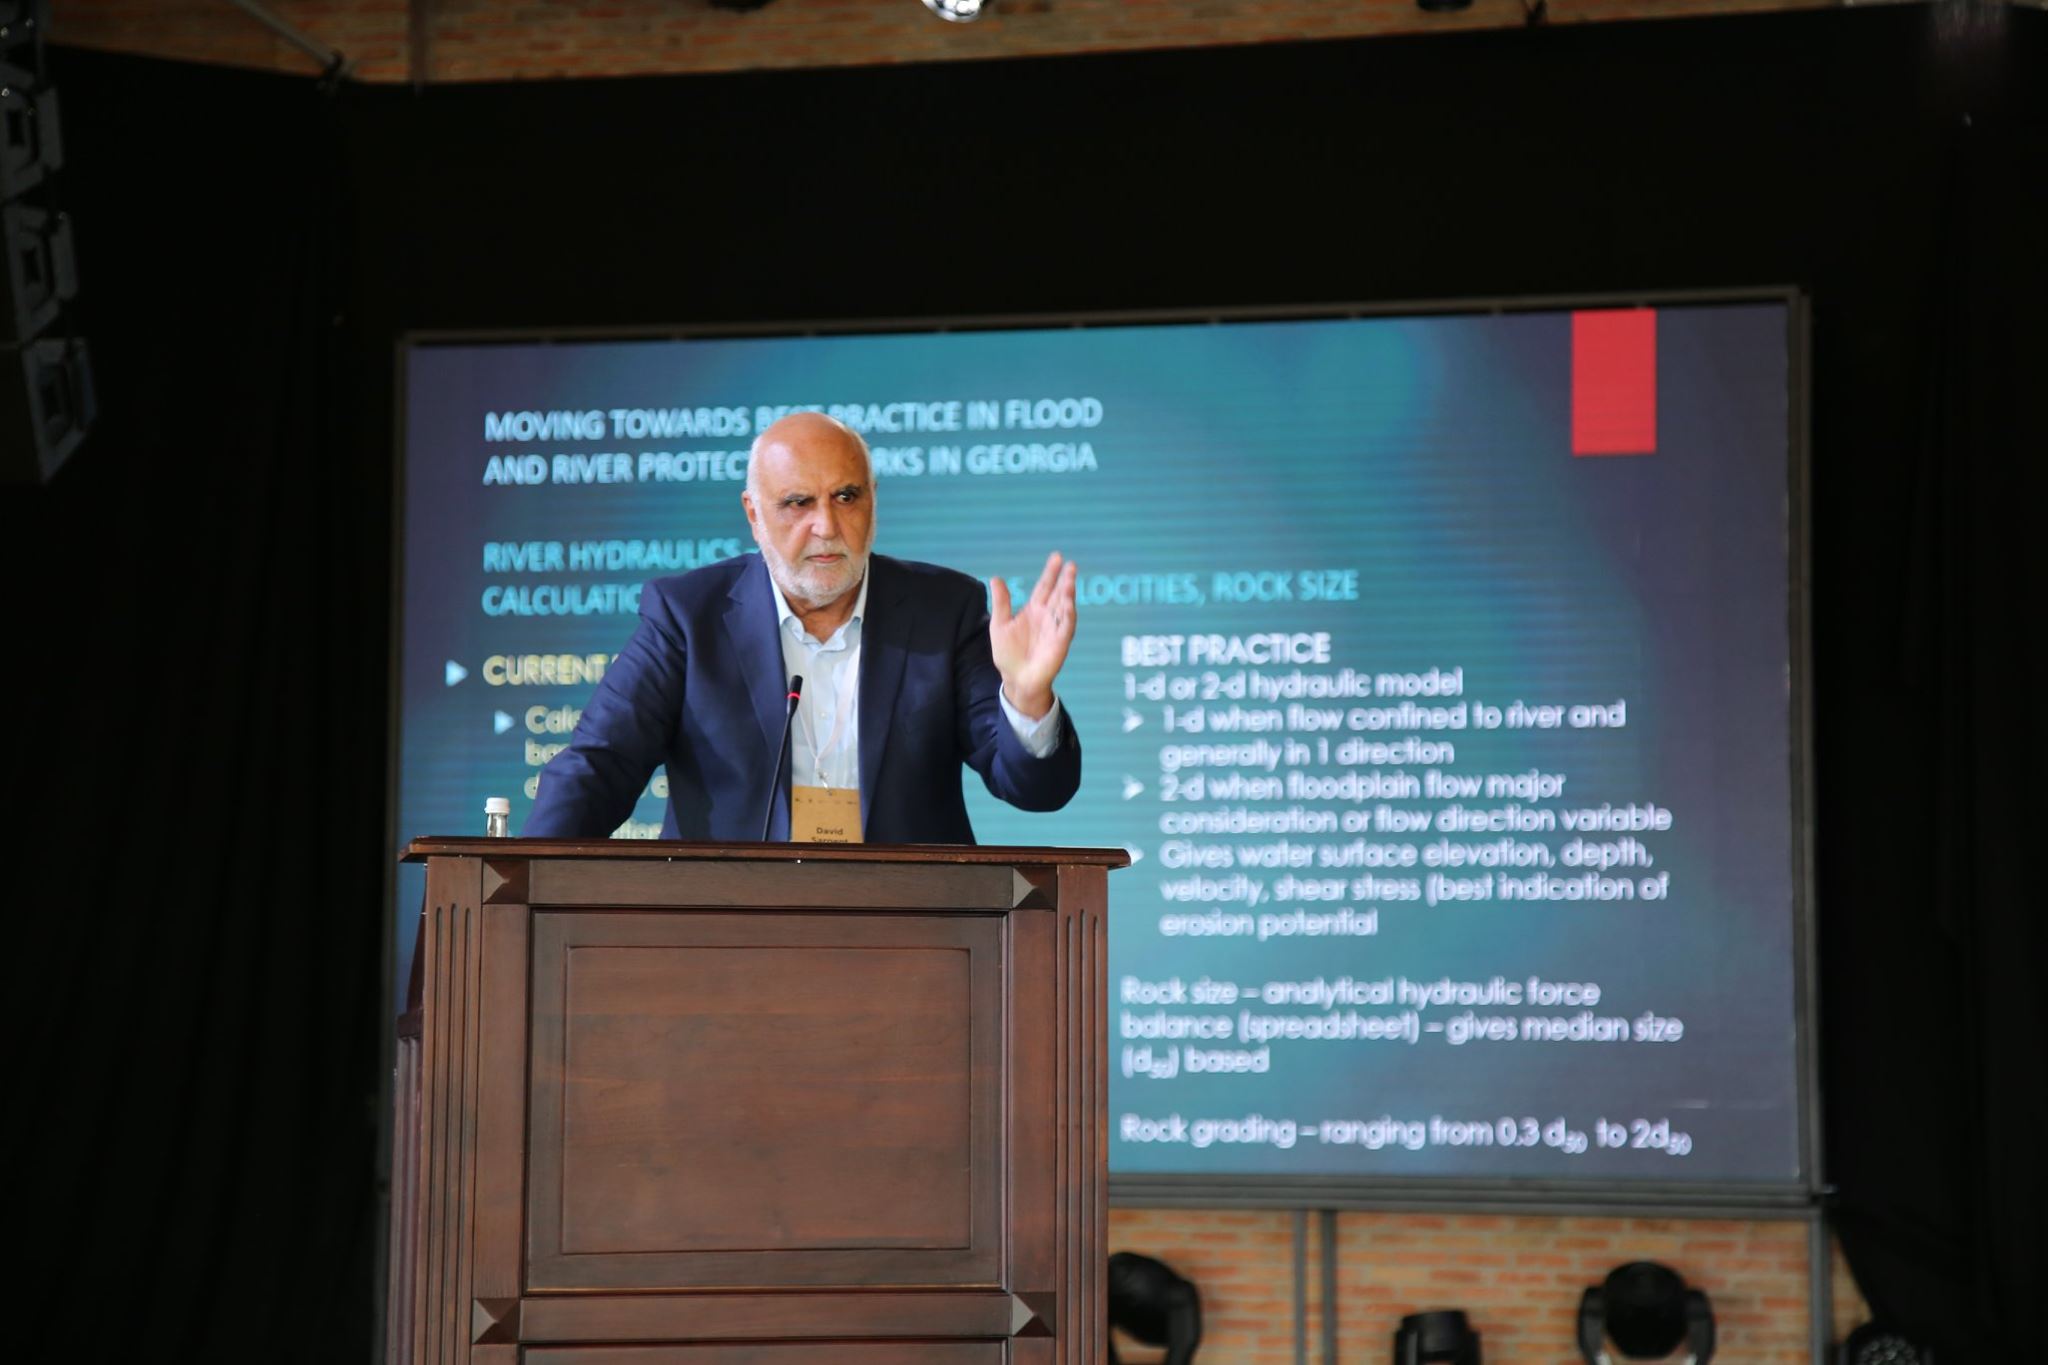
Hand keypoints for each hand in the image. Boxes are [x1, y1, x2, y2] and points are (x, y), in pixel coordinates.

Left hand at [990, 551, 1077, 720]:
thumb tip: (995, 578)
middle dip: (1064, 579)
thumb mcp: (1000, 625)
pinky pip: (1066, 626)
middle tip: (1070, 564)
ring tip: (1070, 580)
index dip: (1050, 573)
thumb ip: (1001, 602)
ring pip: (1064, 607)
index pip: (1044, 587)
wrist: (1016, 679)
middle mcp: (1047, 616)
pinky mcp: (1060, 642)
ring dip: (1068, 594)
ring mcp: (1055, 628)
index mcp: (1033, 610)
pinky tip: (1069, 603)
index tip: (1057, 557)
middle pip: (1058, 593)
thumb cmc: (1008, 653)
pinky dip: (1068, 614)